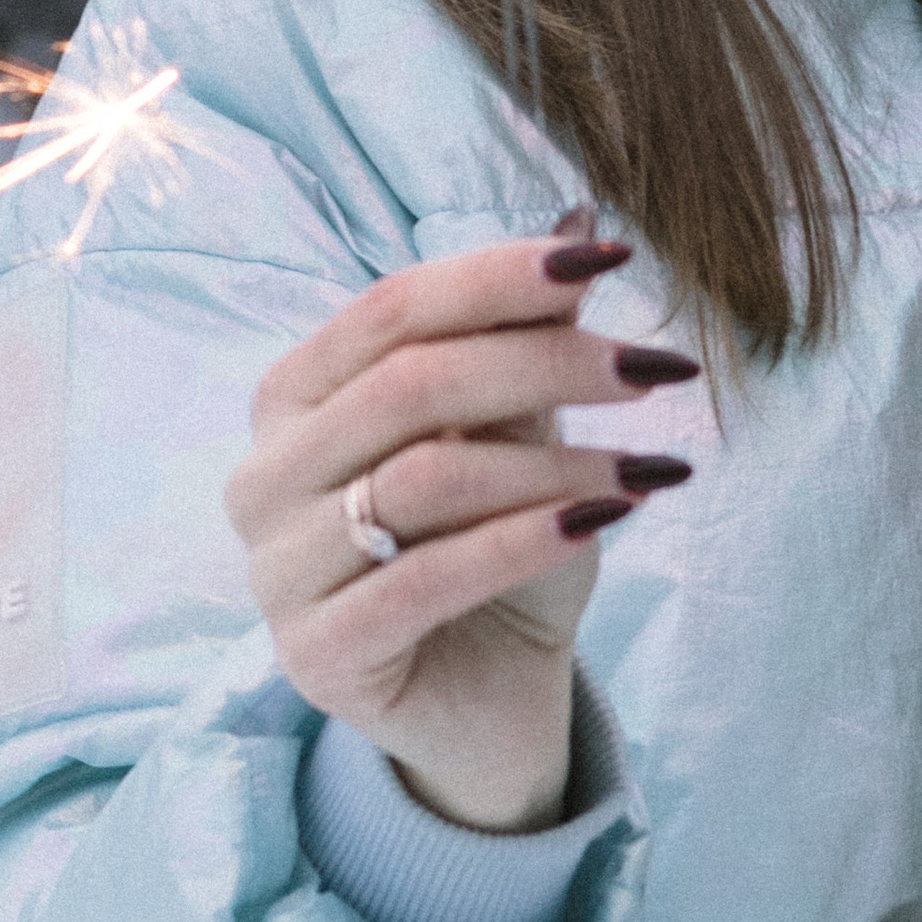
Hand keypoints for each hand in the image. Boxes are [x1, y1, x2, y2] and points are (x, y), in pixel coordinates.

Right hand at [224, 232, 696, 830]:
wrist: (487, 699)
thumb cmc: (496, 550)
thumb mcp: (521, 436)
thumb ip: (528, 339)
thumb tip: (579, 221)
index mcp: (295, 397)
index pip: (393, 309)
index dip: (501, 277)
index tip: (614, 259)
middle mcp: (264, 475)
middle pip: (410, 385)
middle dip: (546, 363)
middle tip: (657, 367)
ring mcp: (276, 571)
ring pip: (423, 480)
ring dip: (557, 464)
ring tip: (652, 465)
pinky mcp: (315, 657)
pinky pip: (427, 579)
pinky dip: (525, 540)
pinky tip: (606, 520)